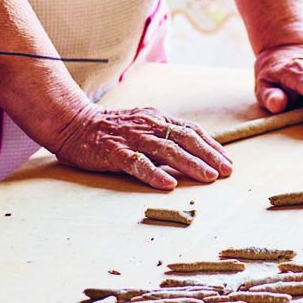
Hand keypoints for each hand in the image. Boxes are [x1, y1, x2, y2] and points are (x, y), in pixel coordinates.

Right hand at [51, 106, 233, 191]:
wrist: (74, 123)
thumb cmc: (112, 130)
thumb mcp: (143, 127)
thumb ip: (164, 137)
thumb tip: (192, 155)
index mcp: (157, 119)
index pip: (191, 131)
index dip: (211, 146)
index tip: (228, 161)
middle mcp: (149, 125)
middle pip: (185, 139)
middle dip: (209, 155)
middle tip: (227, 171)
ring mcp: (132, 138)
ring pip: (166, 150)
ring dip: (190, 164)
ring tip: (208, 177)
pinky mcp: (115, 152)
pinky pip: (137, 163)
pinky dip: (154, 173)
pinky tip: (168, 184)